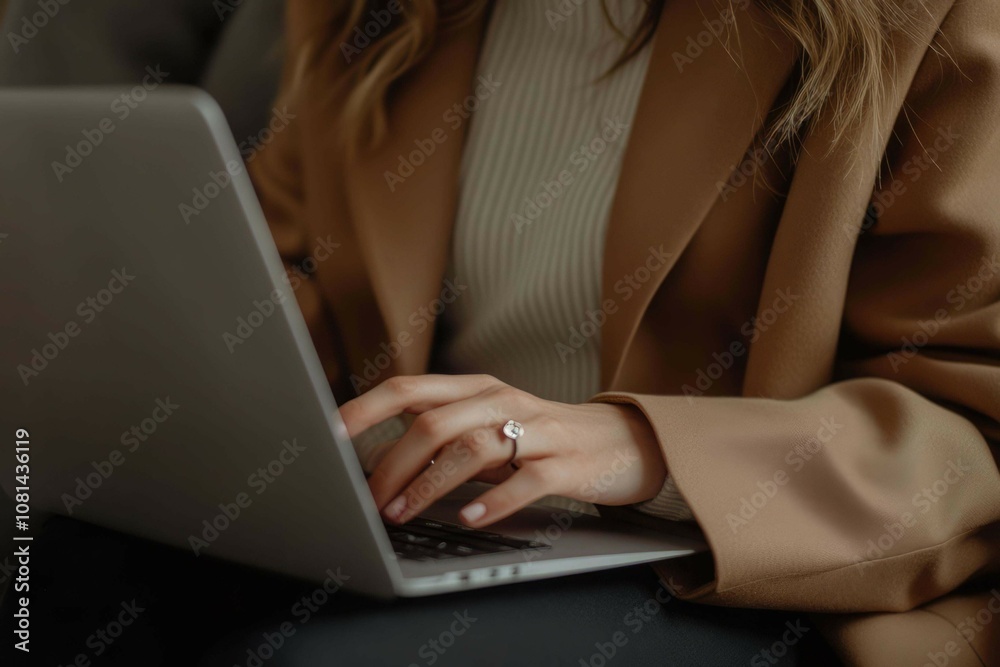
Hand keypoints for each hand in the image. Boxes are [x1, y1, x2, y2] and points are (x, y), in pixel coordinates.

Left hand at [338, 374, 666, 526]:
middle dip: (392, 462)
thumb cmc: (543, 438)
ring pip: (472, 447)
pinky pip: (525, 479)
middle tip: (369, 500)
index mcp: (477, 389)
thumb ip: (442, 440)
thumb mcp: (489, 430)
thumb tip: (379, 463)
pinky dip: (493, 500)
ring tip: (402, 513)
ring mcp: (536, 429)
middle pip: (434, 421)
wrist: (621, 442)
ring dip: (429, 484)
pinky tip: (469, 518)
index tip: (330, 434)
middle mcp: (502, 401)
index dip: (367, 409)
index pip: (411, 389)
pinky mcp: (566, 462)